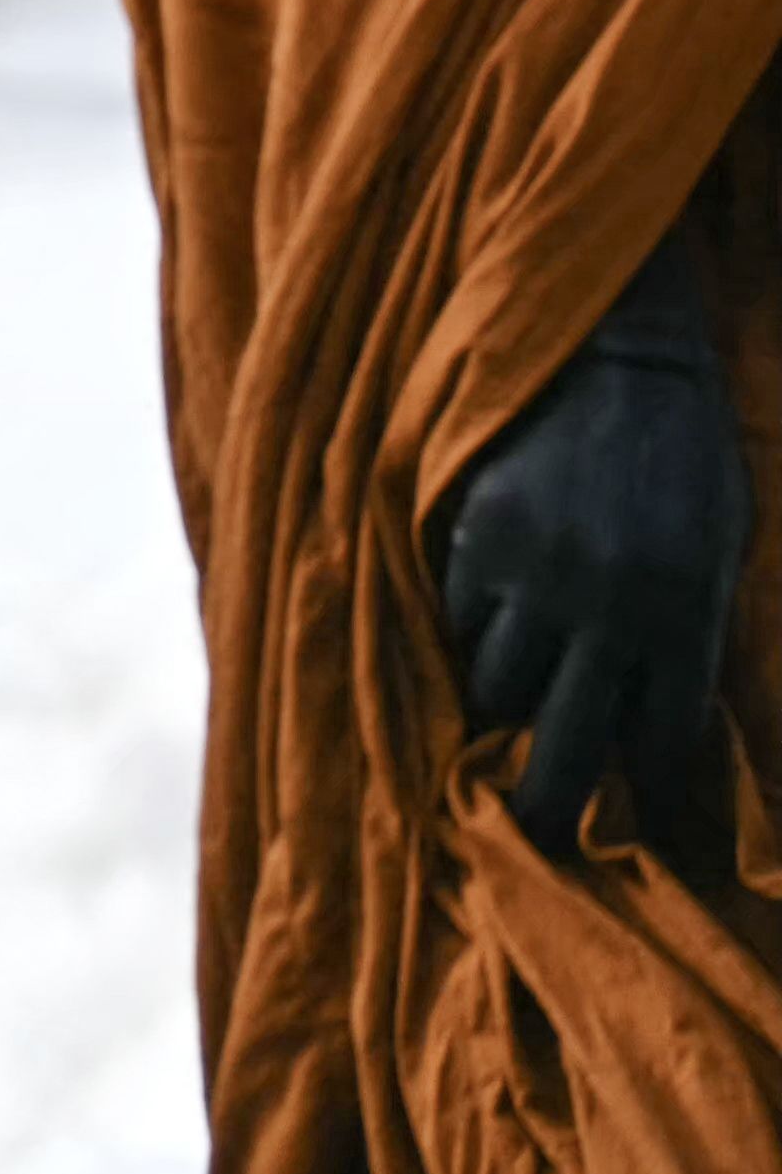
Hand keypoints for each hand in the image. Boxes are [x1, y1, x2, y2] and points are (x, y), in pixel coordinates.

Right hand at [446, 263, 750, 851]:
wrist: (619, 349)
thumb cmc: (687, 453)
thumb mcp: (718, 547)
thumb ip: (688, 627)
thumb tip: (656, 718)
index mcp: (683, 612)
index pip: (658, 742)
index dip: (641, 788)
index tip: (626, 815)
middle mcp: (607, 603)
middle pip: (562, 739)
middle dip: (546, 799)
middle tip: (530, 824)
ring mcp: (533, 568)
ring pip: (494, 684)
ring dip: (498, 707)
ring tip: (498, 719)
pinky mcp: (475, 532)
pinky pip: (455, 617)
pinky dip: (464, 635)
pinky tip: (476, 635)